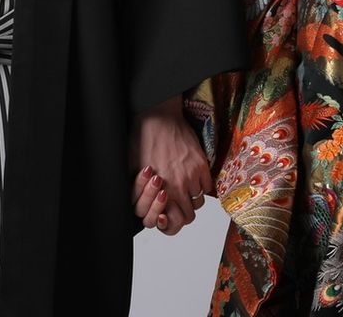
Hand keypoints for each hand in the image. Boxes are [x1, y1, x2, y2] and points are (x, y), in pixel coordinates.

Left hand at [131, 95, 211, 235]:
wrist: (157, 117)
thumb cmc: (142, 141)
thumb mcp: (134, 173)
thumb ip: (141, 196)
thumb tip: (149, 209)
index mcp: (160, 192)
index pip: (172, 224)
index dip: (169, 223)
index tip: (166, 215)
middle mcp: (178, 187)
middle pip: (188, 217)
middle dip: (180, 213)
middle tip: (175, 204)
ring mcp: (192, 175)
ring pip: (198, 202)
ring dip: (191, 199)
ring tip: (183, 189)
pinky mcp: (201, 163)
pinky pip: (208, 186)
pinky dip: (202, 186)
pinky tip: (192, 178)